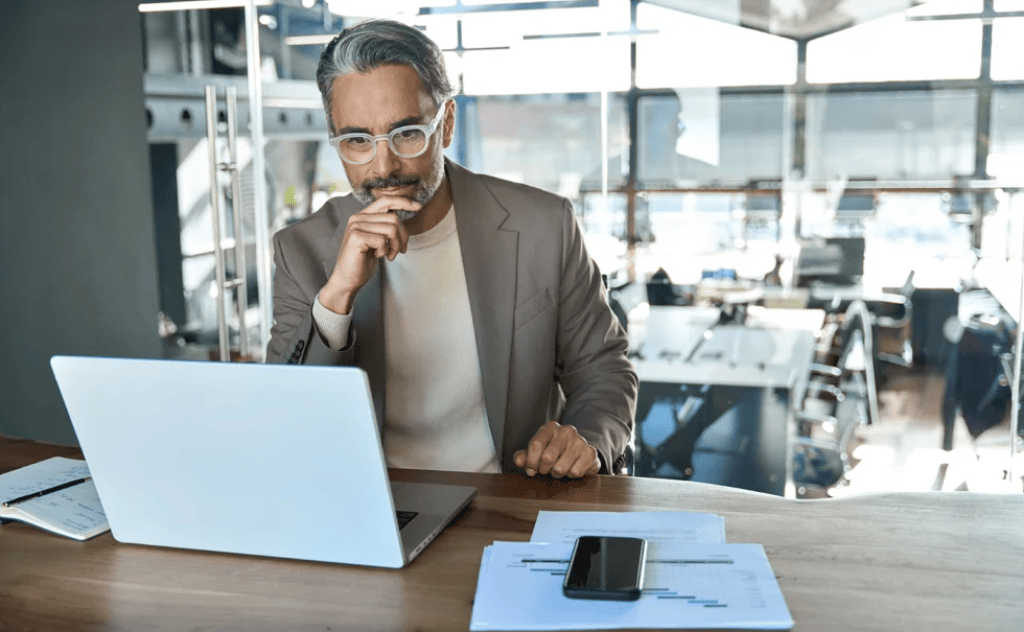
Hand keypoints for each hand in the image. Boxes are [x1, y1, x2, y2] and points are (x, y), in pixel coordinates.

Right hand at [319, 196, 420, 313]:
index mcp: (363, 216)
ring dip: (395, 246)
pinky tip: (377, 256)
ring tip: (389, 255)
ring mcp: (355, 226)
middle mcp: (357, 218)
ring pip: (391, 229)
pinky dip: (385, 251)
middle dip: (403, 237)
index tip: (418, 206)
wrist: (347, 280)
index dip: (403, 202)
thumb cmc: (364, 261)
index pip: (386, 201)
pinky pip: (382, 240)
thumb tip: (406, 212)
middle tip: (400, 251)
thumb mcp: (378, 240)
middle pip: (394, 218)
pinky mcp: (356, 237)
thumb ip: (386, 226)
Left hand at [513, 421, 600, 478]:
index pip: (535, 445)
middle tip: (546, 470)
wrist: (580, 453)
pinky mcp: (590, 452)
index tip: (531, 470)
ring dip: (557, 474)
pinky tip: (571, 469)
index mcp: (550, 428)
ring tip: (558, 470)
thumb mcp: (538, 453)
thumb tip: (518, 460)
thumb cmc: (555, 453)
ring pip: (561, 467)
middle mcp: (566, 431)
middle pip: (547, 457)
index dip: (531, 462)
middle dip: (544, 469)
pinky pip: (575, 472)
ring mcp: (579, 441)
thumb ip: (525, 456)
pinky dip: (570, 475)